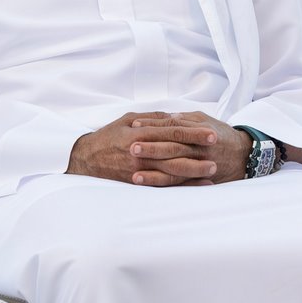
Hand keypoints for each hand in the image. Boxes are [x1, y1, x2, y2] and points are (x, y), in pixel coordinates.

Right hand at [68, 111, 248, 186]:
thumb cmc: (107, 137)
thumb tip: (175, 116)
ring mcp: (138, 169)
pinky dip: (183, 186)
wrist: (84, 160)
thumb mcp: (126, 120)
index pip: (171, 131)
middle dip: (198, 150)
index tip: (210, 133)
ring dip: (194, 170)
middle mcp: (139, 151)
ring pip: (171, 170)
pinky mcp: (136, 183)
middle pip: (174, 150)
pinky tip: (198, 185)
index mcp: (138, 133)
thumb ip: (152, 118)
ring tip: (212, 169)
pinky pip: (164, 185)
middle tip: (218, 148)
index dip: (192, 132)